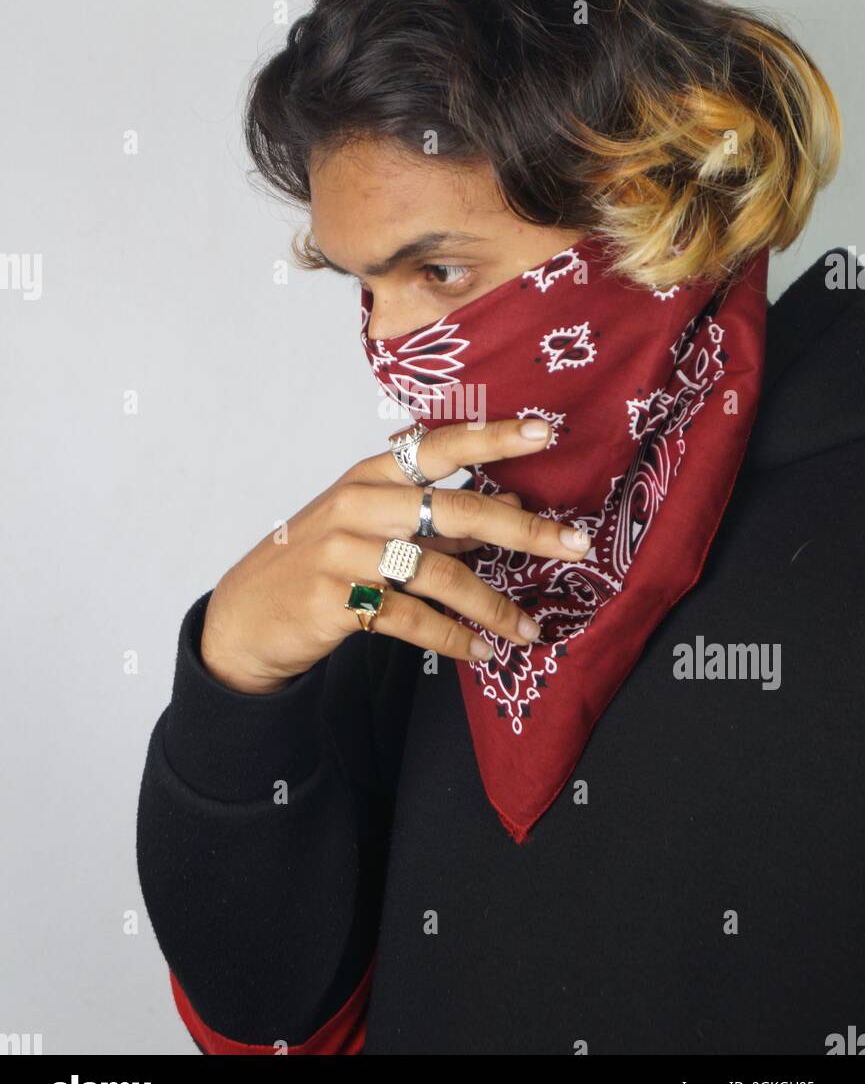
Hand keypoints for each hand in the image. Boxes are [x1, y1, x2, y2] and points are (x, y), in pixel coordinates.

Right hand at [200, 418, 589, 692]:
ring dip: (494, 606)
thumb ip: (436, 518)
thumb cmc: (319, 562)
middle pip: (455, 511)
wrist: (246, 615)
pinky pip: (413, 620)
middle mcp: (359, 505)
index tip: (545, 431)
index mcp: (370, 475)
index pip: (438, 446)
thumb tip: (514, 504)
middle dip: (523, 529)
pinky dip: (455, 638)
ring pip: (441, 574)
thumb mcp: (372, 526)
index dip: (492, 437)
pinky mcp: (337, 601)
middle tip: (576, 543)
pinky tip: (482, 651)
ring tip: (528, 629)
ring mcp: (344, 553)